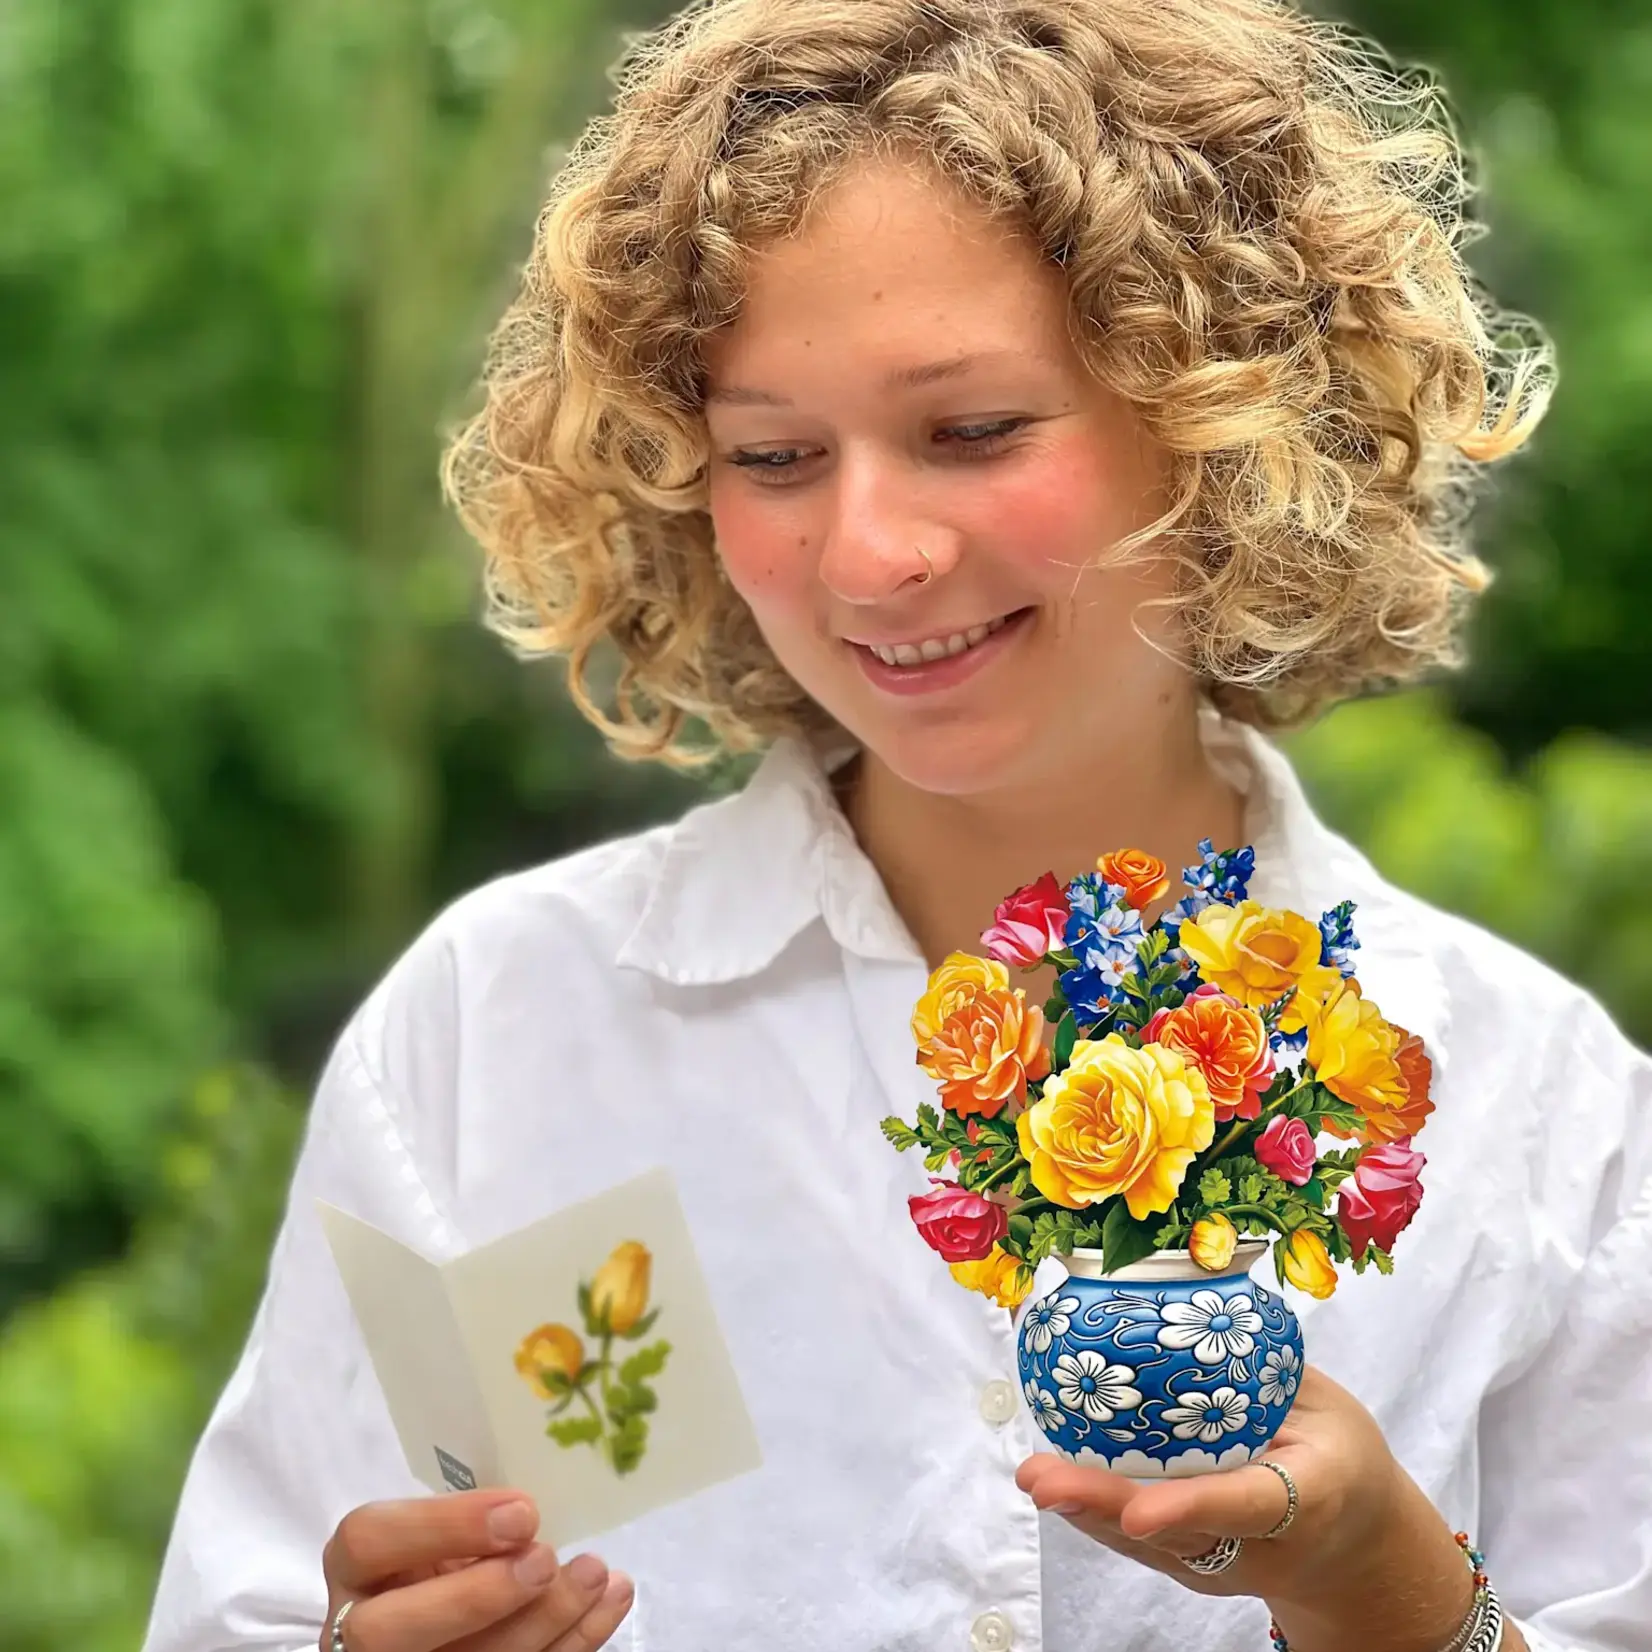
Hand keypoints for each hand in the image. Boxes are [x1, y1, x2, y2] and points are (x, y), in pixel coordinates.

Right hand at [321, 1489, 633, 1651]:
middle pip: (393, 1628)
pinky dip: (573, 1642)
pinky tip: (610, 1600)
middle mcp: (364, 1626)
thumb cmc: (451, 1550)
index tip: (521, 1510)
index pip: (369, 1541)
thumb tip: (534, 1504)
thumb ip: (472, 1521)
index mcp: (359, 1566)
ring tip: (596, 1575)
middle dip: (477, 1596)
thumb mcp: (446, 1527)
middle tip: (545, 1559)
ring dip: (543, 1622)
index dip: (442, 1526)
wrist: (447, 1614)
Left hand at [1017, 1366, 1486, 1651]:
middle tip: (1043, 1479)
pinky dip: (1096, 1511)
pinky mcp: (1195, 1565)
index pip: (1244, 1503)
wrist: (1357, 1547)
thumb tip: (1197, 1297)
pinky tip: (1053, 1478)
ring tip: (1035, 1476)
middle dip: (1104, 1508)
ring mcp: (1224, 1563)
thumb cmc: (1341, 1457)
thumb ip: (1268, 1370)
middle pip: (1177, 1533)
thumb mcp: (1328, 1408)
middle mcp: (1259, 1545)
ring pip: (1148, 1544)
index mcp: (1306, 1499)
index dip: (1189, 1506)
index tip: (1138, 1511)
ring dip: (1086, 1510)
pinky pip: (1141, 1541)